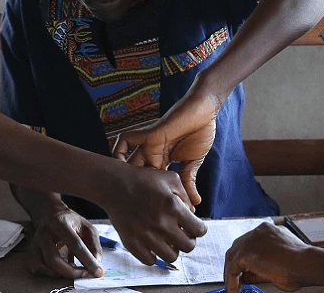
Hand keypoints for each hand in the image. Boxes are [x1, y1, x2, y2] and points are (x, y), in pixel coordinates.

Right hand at [27, 209, 103, 278]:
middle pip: (53, 259)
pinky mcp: (31, 253)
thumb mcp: (87, 228)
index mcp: (60, 223)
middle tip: (84, 274)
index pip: (75, 244)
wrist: (51, 215)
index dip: (87, 260)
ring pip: (43, 267)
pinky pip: (38, 270)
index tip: (98, 272)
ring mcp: (35, 244)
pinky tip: (62, 269)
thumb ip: (94, 246)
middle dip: (71, 272)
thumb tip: (96, 265)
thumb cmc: (72, 223)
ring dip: (61, 274)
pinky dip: (51, 273)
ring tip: (74, 270)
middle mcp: (44, 233)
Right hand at [101, 165, 207, 265]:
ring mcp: (146, 236)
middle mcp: (161, 224)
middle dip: (188, 240)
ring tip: (167, 239)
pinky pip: (150, 261)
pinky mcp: (131, 243)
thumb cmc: (143, 179)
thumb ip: (187, 197)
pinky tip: (152, 244)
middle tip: (181, 233)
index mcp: (173, 207)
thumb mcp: (171, 179)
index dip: (199, 229)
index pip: (199, 231)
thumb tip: (192, 214)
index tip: (193, 227)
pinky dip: (154, 255)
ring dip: (172, 249)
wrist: (114, 185)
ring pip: (171, 257)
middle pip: (188, 247)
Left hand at [113, 87, 221, 206]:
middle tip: (132, 208)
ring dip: (124, 175)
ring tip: (123, 192)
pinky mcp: (149, 134)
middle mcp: (153, 155)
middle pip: (136, 175)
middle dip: (134, 191)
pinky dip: (118, 151)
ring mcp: (149, 145)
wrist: (204, 113)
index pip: (151, 183)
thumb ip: (188, 181)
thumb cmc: (200, 133)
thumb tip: (195, 204)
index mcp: (163, 162)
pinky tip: (120, 165)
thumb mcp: (193, 163)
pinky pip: (125, 140)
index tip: (155, 211)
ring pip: (127, 161)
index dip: (151, 197)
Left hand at [224, 223, 309, 292]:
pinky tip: (233, 290)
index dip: (245, 257)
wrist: (306, 264)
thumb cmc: (301, 265)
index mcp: (268, 230)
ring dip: (231, 273)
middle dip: (235, 263)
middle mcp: (258, 231)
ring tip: (232, 287)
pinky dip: (231, 281)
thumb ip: (262, 265)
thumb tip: (247, 276)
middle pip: (238, 247)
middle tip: (234, 278)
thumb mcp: (279, 262)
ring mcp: (251, 240)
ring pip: (233, 257)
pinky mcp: (246, 252)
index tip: (243, 270)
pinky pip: (233, 268)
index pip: (249, 242)